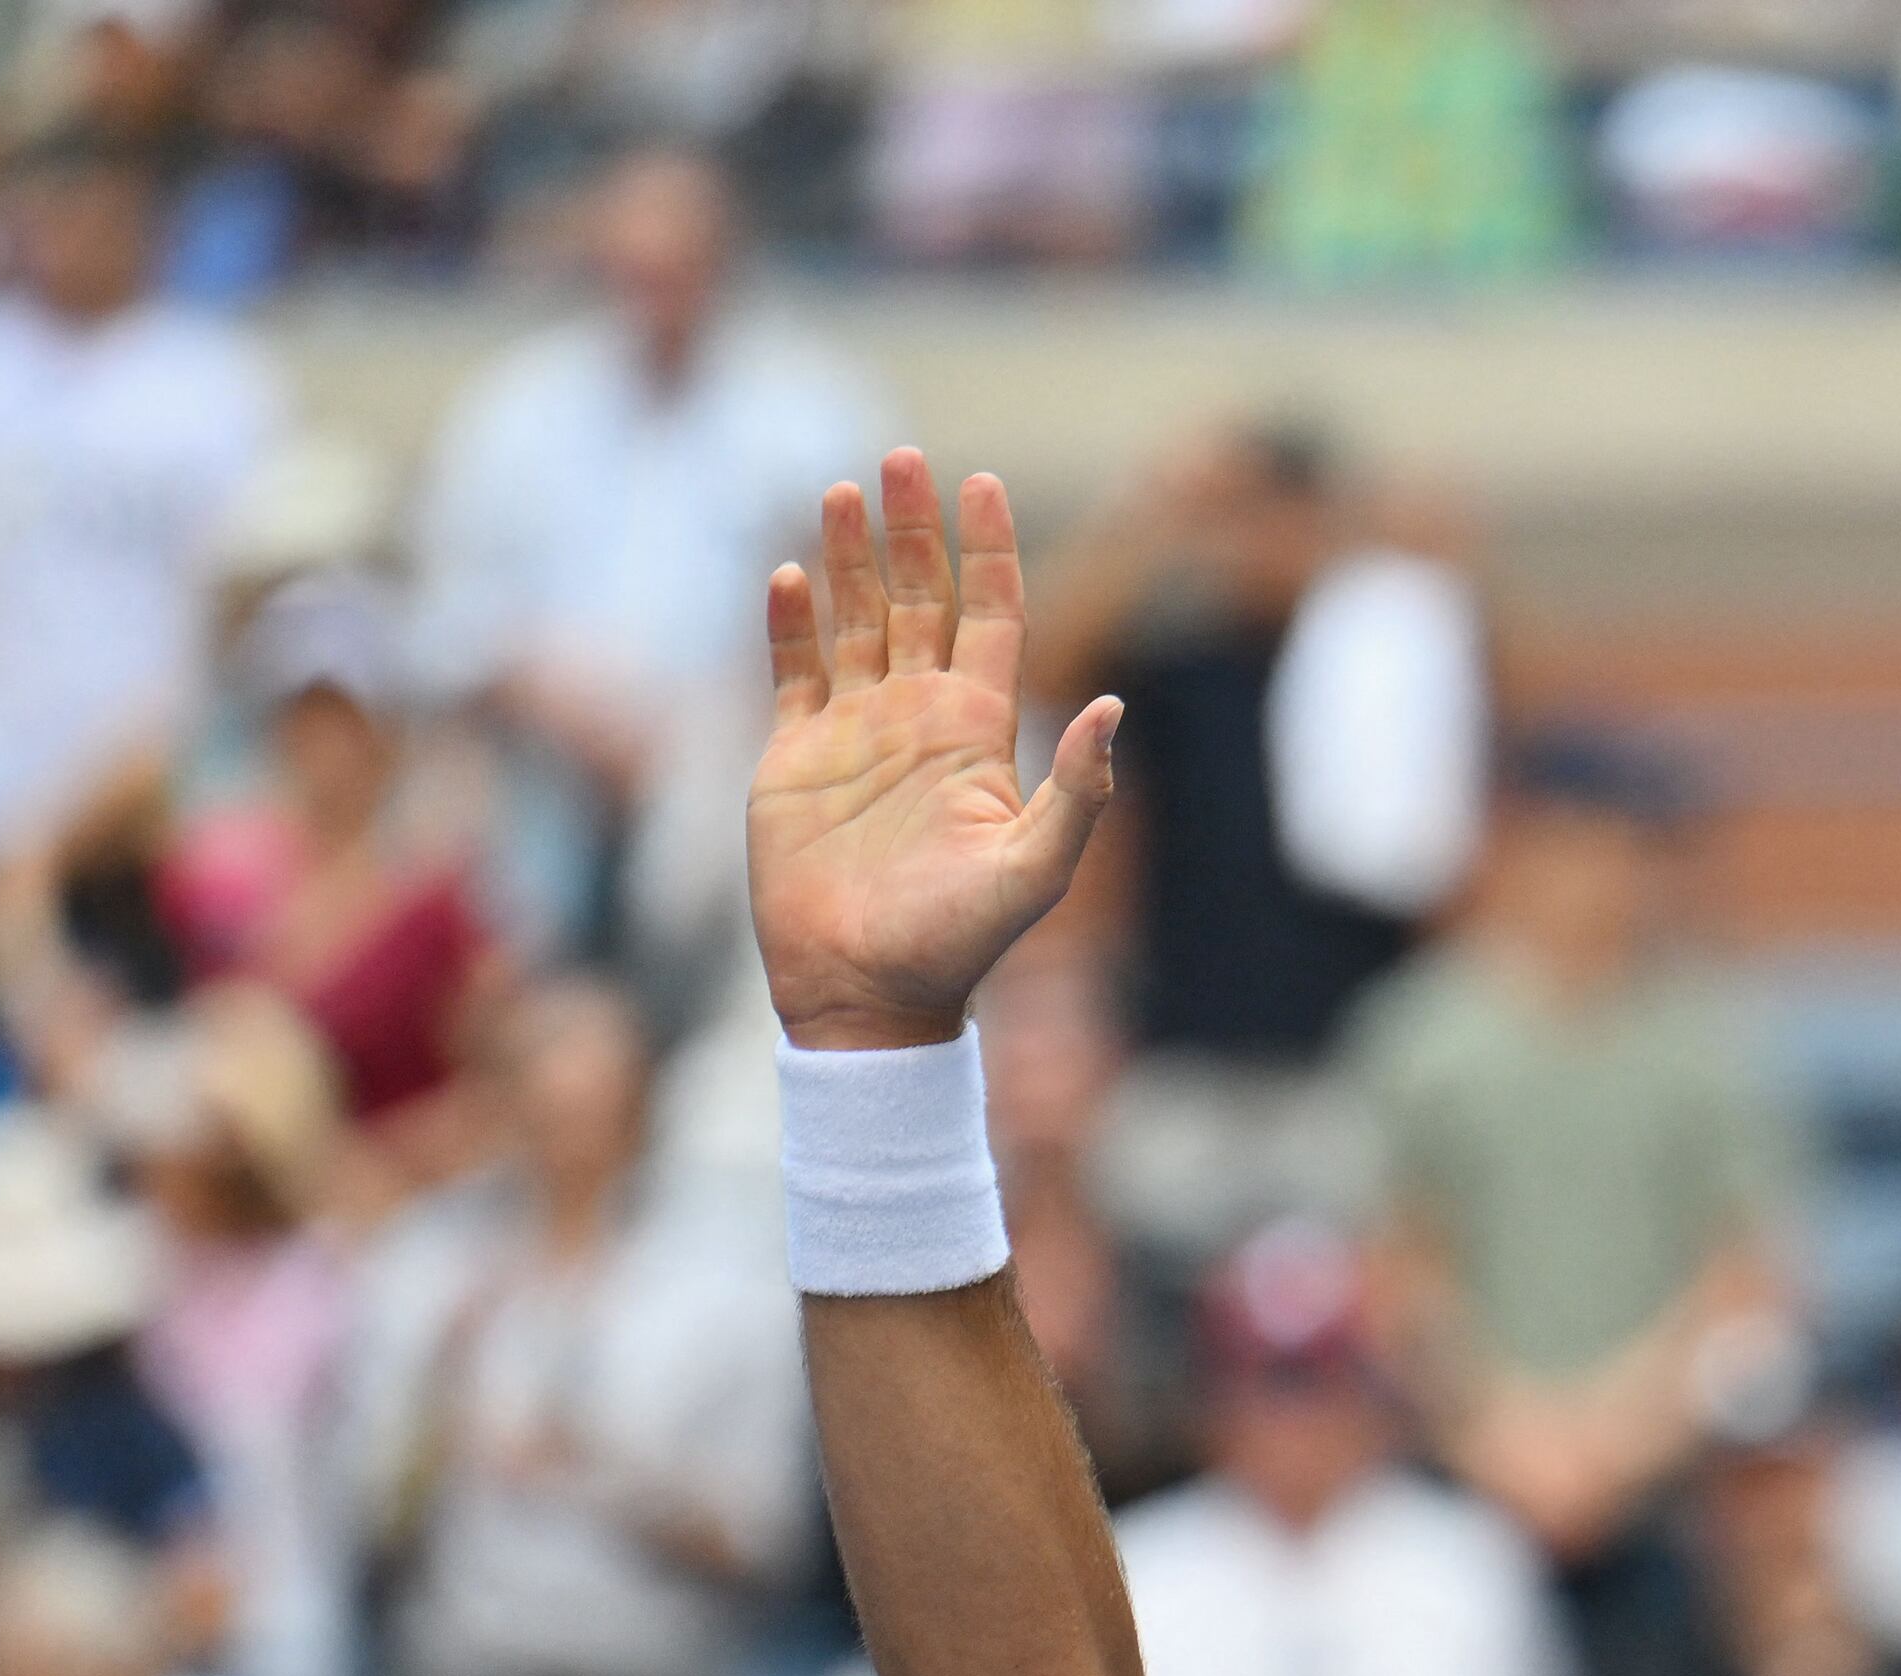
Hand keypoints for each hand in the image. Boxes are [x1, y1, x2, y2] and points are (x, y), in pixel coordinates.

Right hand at [750, 452, 1118, 1052]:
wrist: (867, 992)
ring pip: (855, 620)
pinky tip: (789, 574)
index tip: (984, 483)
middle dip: (913, 528)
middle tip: (904, 457)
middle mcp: (919, 717)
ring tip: (842, 490)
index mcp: (979, 731)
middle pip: (920, 599)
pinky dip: (789, 622)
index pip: (989, 616)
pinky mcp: (794, 757)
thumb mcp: (1033, 868)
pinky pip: (792, 672)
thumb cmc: (957, 942)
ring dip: (850, 556)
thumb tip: (1111, 709)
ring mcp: (855, 732)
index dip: (989, 550)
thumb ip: (1077, 791)